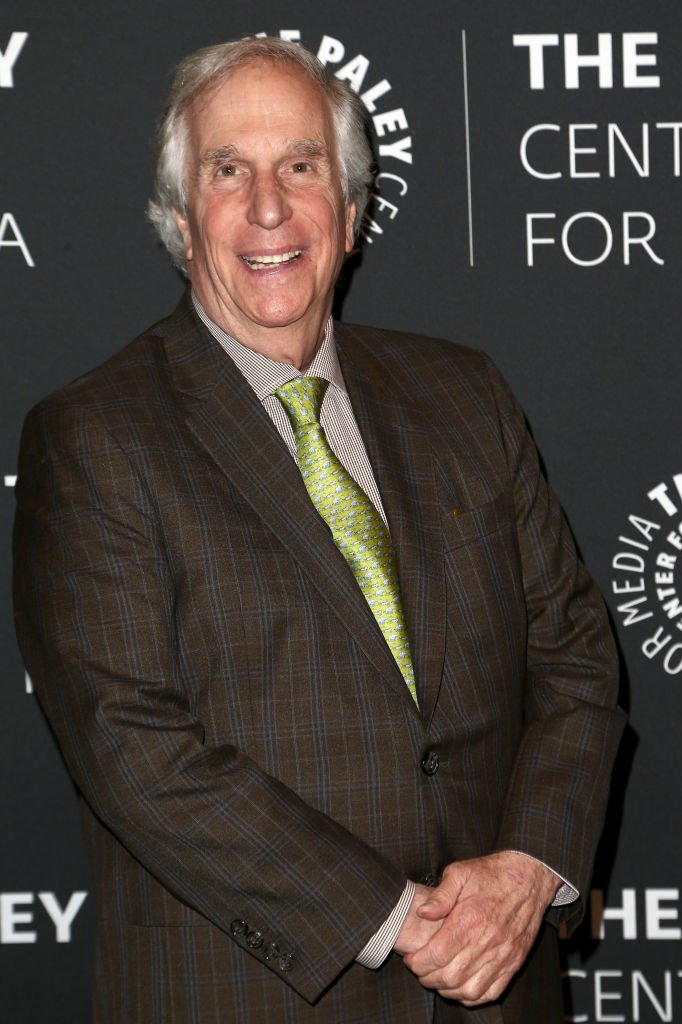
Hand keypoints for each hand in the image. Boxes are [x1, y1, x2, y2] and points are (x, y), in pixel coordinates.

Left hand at [402, 852, 558, 1004]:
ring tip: (437, 977)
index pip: (437, 955)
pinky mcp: (514, 963)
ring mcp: (503, 956)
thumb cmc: (491, 874)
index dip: (418, 962)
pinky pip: (491, 993)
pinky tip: (460, 985)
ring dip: (448, 989)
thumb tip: (422, 913)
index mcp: (470, 919)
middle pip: (450, 977)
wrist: (528, 878)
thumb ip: (440, 895)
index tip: (411, 959)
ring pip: (469, 990)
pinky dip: (471, 996)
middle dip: (428, 977)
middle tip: (420, 968)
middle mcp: (487, 942)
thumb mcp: (460, 872)